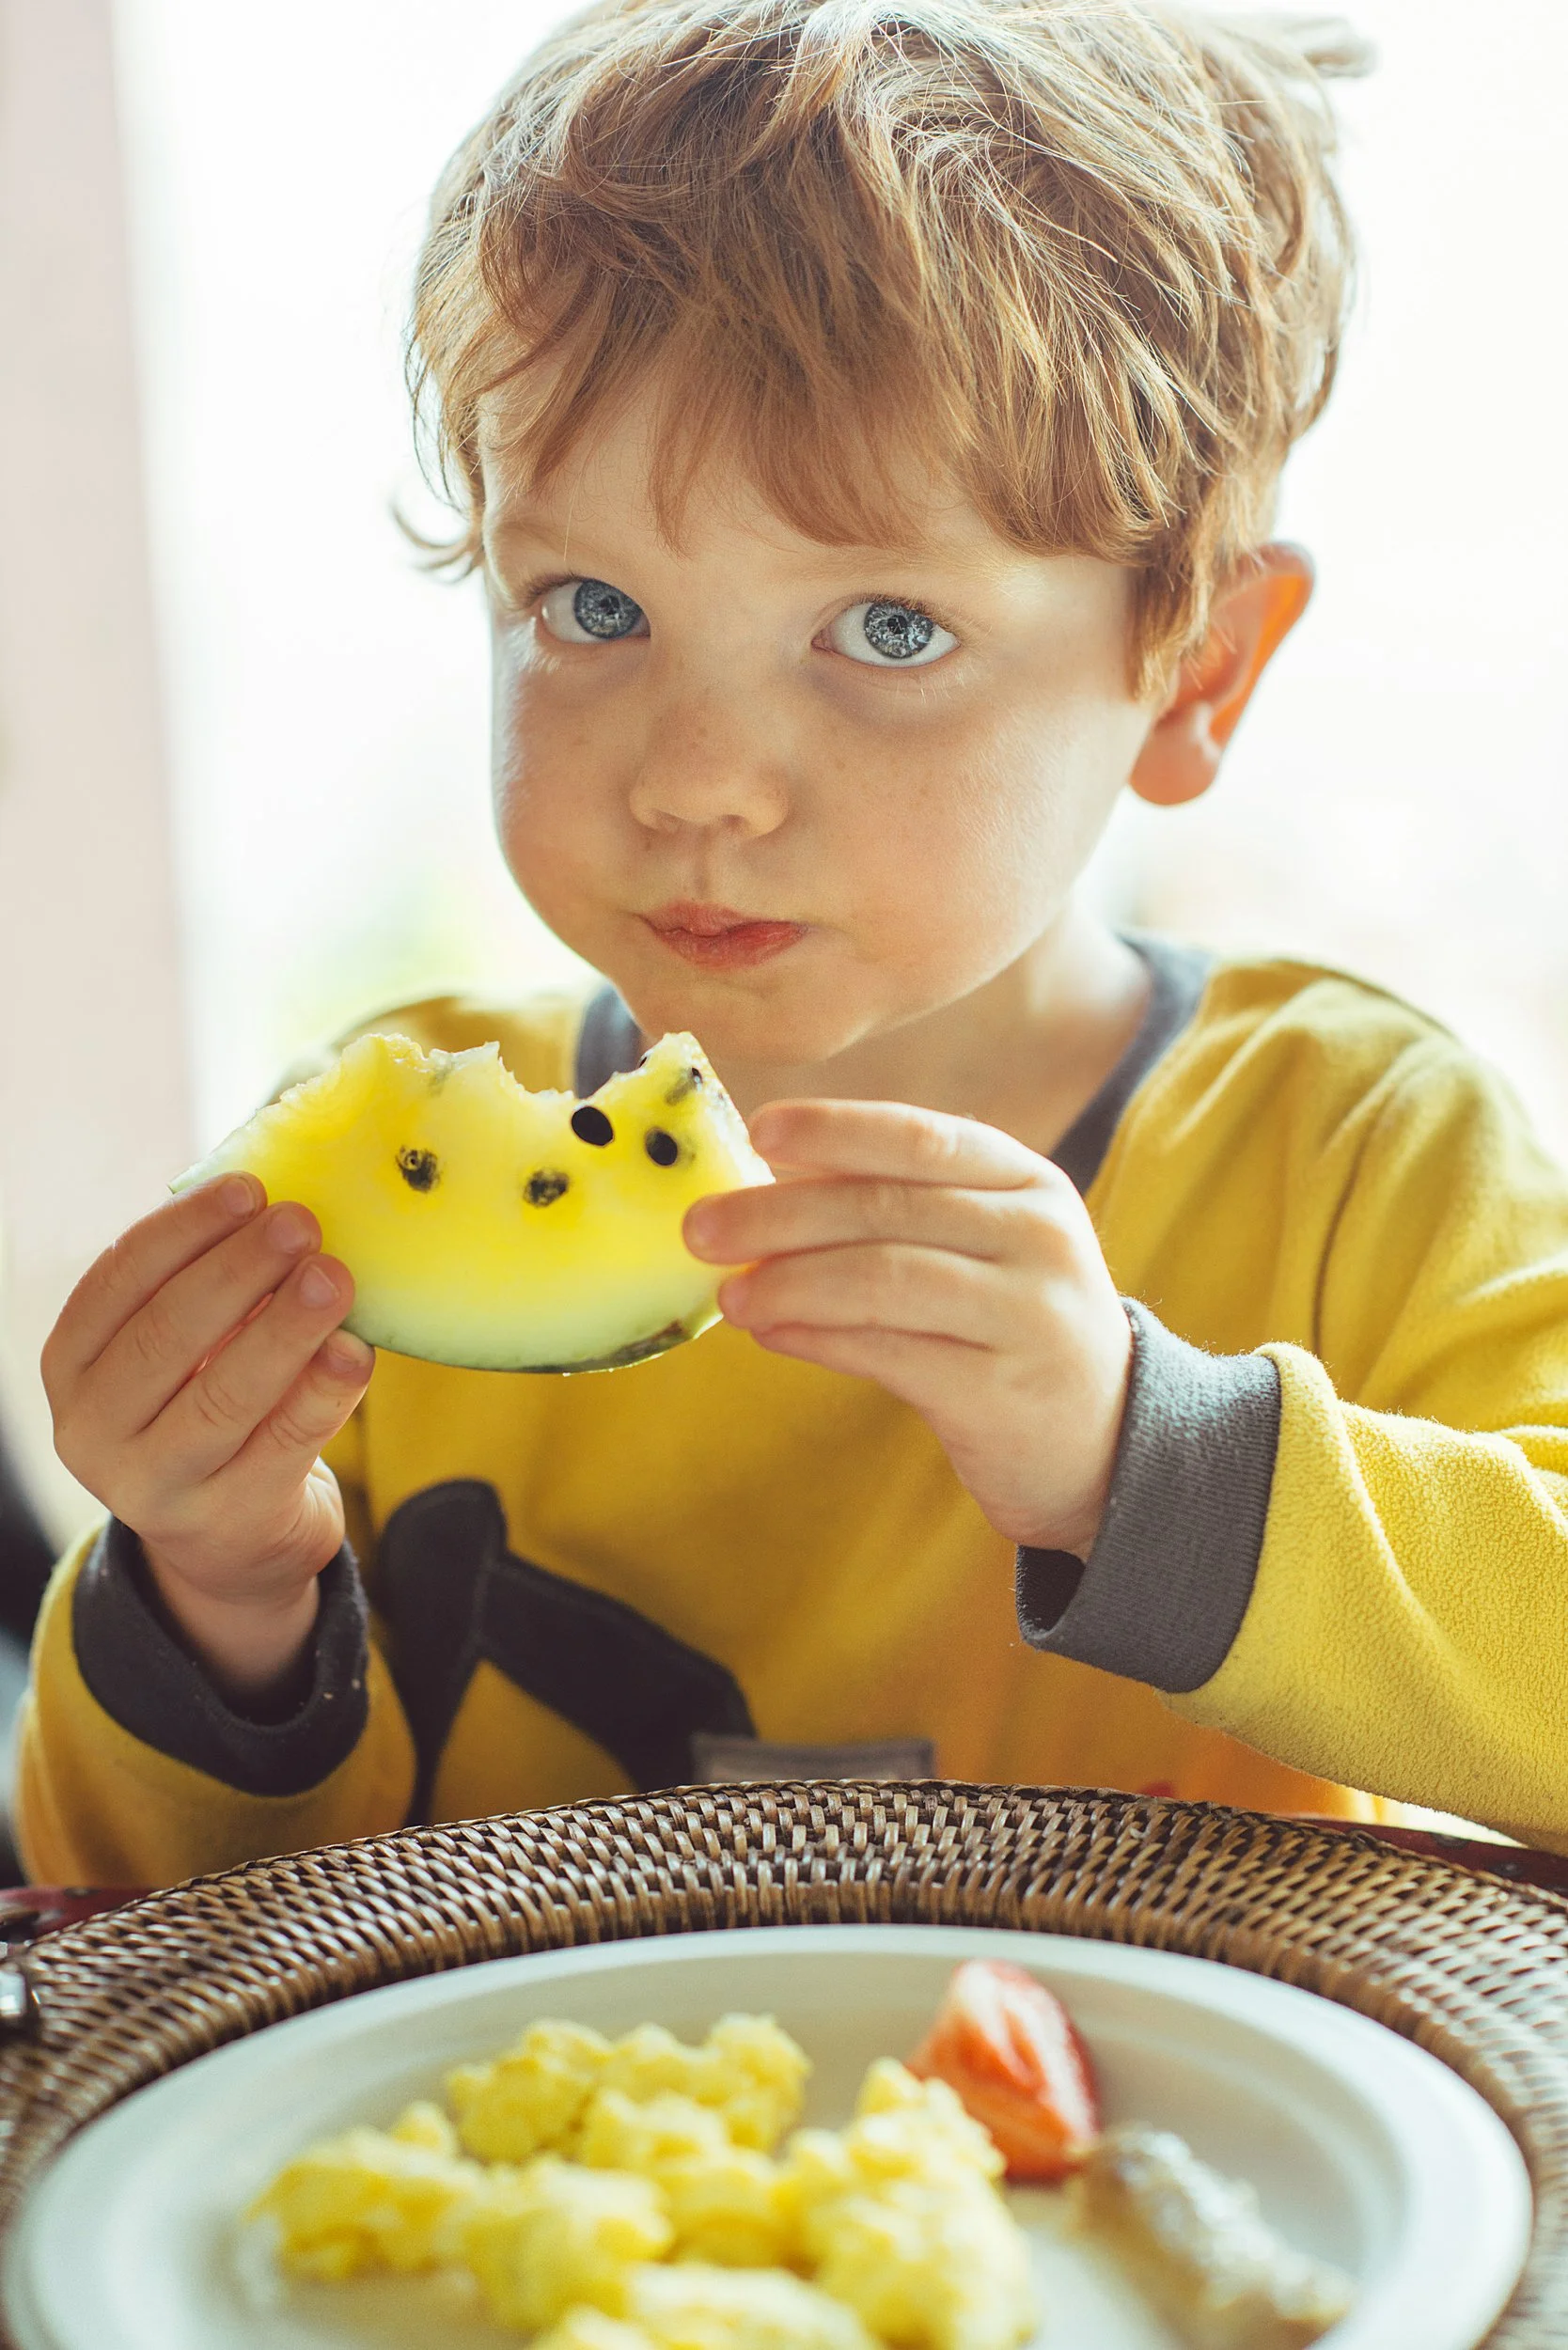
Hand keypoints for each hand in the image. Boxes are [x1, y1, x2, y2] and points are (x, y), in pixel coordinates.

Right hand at [42, 1175, 374, 1698]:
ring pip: (223, 1396)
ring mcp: (156, 1486)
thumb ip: (210, 1287)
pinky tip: (354, 1351)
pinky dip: (321, 1393)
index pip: (117, 1284)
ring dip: (284, 1329)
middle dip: (237, 1271)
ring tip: (334, 1277)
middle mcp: (94, 1430)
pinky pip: (282, 1445)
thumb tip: (280, 1207)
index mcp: (72, 1366)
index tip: (248, 1188)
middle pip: (165, 1337)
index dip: (183, 1231)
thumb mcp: (183, 1352)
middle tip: (300, 1223)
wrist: (231, 1543)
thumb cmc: (206, 1409)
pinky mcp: (227, 1521)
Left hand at [684, 1101, 1132, 1556]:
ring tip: (730, 1293)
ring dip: (790, 1283)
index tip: (759, 1132)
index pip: (920, 1138)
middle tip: (702, 1227)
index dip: (835, 1130)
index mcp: (1028, 1182)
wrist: (1106, 1442)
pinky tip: (771, 1334)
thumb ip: (898, 1211)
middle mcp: (1037, 1237)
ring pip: (884, 1279)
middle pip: (887, 1208)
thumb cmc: (1011, 1328)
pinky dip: (818, 1339)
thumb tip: (763, 1186)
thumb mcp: (984, 1248)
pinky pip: (888, 1353)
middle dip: (780, 1214)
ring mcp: (1026, 1314)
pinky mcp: (1000, 1390)